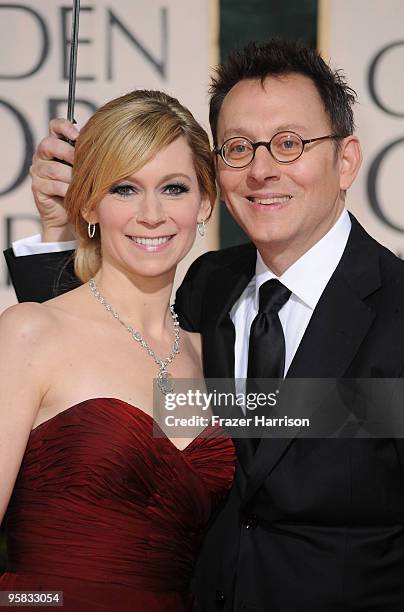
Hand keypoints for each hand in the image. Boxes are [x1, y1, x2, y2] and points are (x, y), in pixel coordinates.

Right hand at [30, 118, 78, 241]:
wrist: (72, 215)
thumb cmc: (82, 189)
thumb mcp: (86, 169)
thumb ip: (87, 155)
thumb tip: (101, 142)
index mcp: (55, 145)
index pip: (55, 126)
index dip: (64, 127)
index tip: (78, 135)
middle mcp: (43, 156)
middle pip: (49, 145)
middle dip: (68, 154)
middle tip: (82, 164)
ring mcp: (38, 171)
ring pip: (53, 168)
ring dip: (70, 176)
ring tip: (82, 184)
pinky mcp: (37, 188)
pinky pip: (52, 185)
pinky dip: (66, 190)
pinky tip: (75, 194)